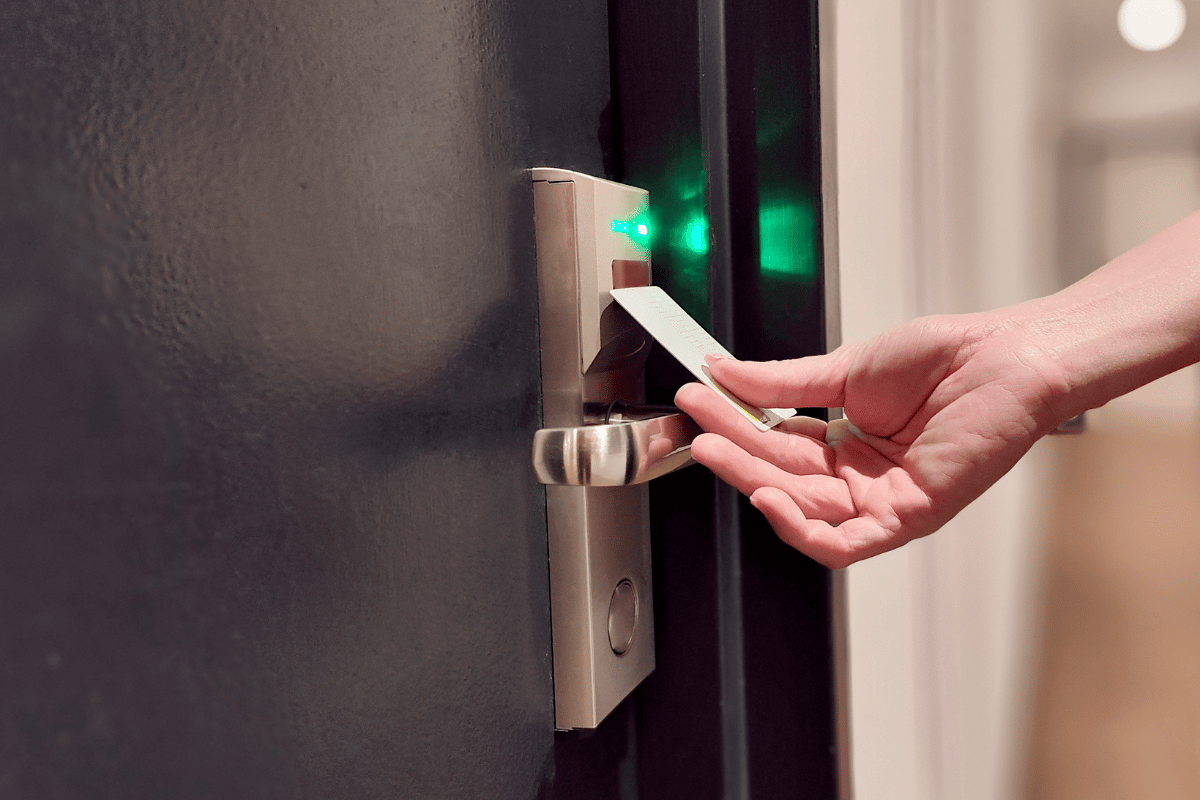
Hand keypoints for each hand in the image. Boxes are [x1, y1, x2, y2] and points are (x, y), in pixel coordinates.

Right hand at [674, 313, 1071, 567]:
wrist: (1007, 356)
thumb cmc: (947, 358)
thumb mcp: (848, 368)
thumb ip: (783, 381)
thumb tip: (725, 371)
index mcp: (846, 443)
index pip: (775, 444)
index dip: (734, 426)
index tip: (699, 400)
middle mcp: (860, 479)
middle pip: (781, 477)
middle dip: (733, 454)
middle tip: (696, 429)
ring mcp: (882, 500)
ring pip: (802, 510)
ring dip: (754, 484)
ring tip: (716, 452)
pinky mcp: (908, 516)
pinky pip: (845, 541)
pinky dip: (801, 528)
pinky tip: (768, 498)